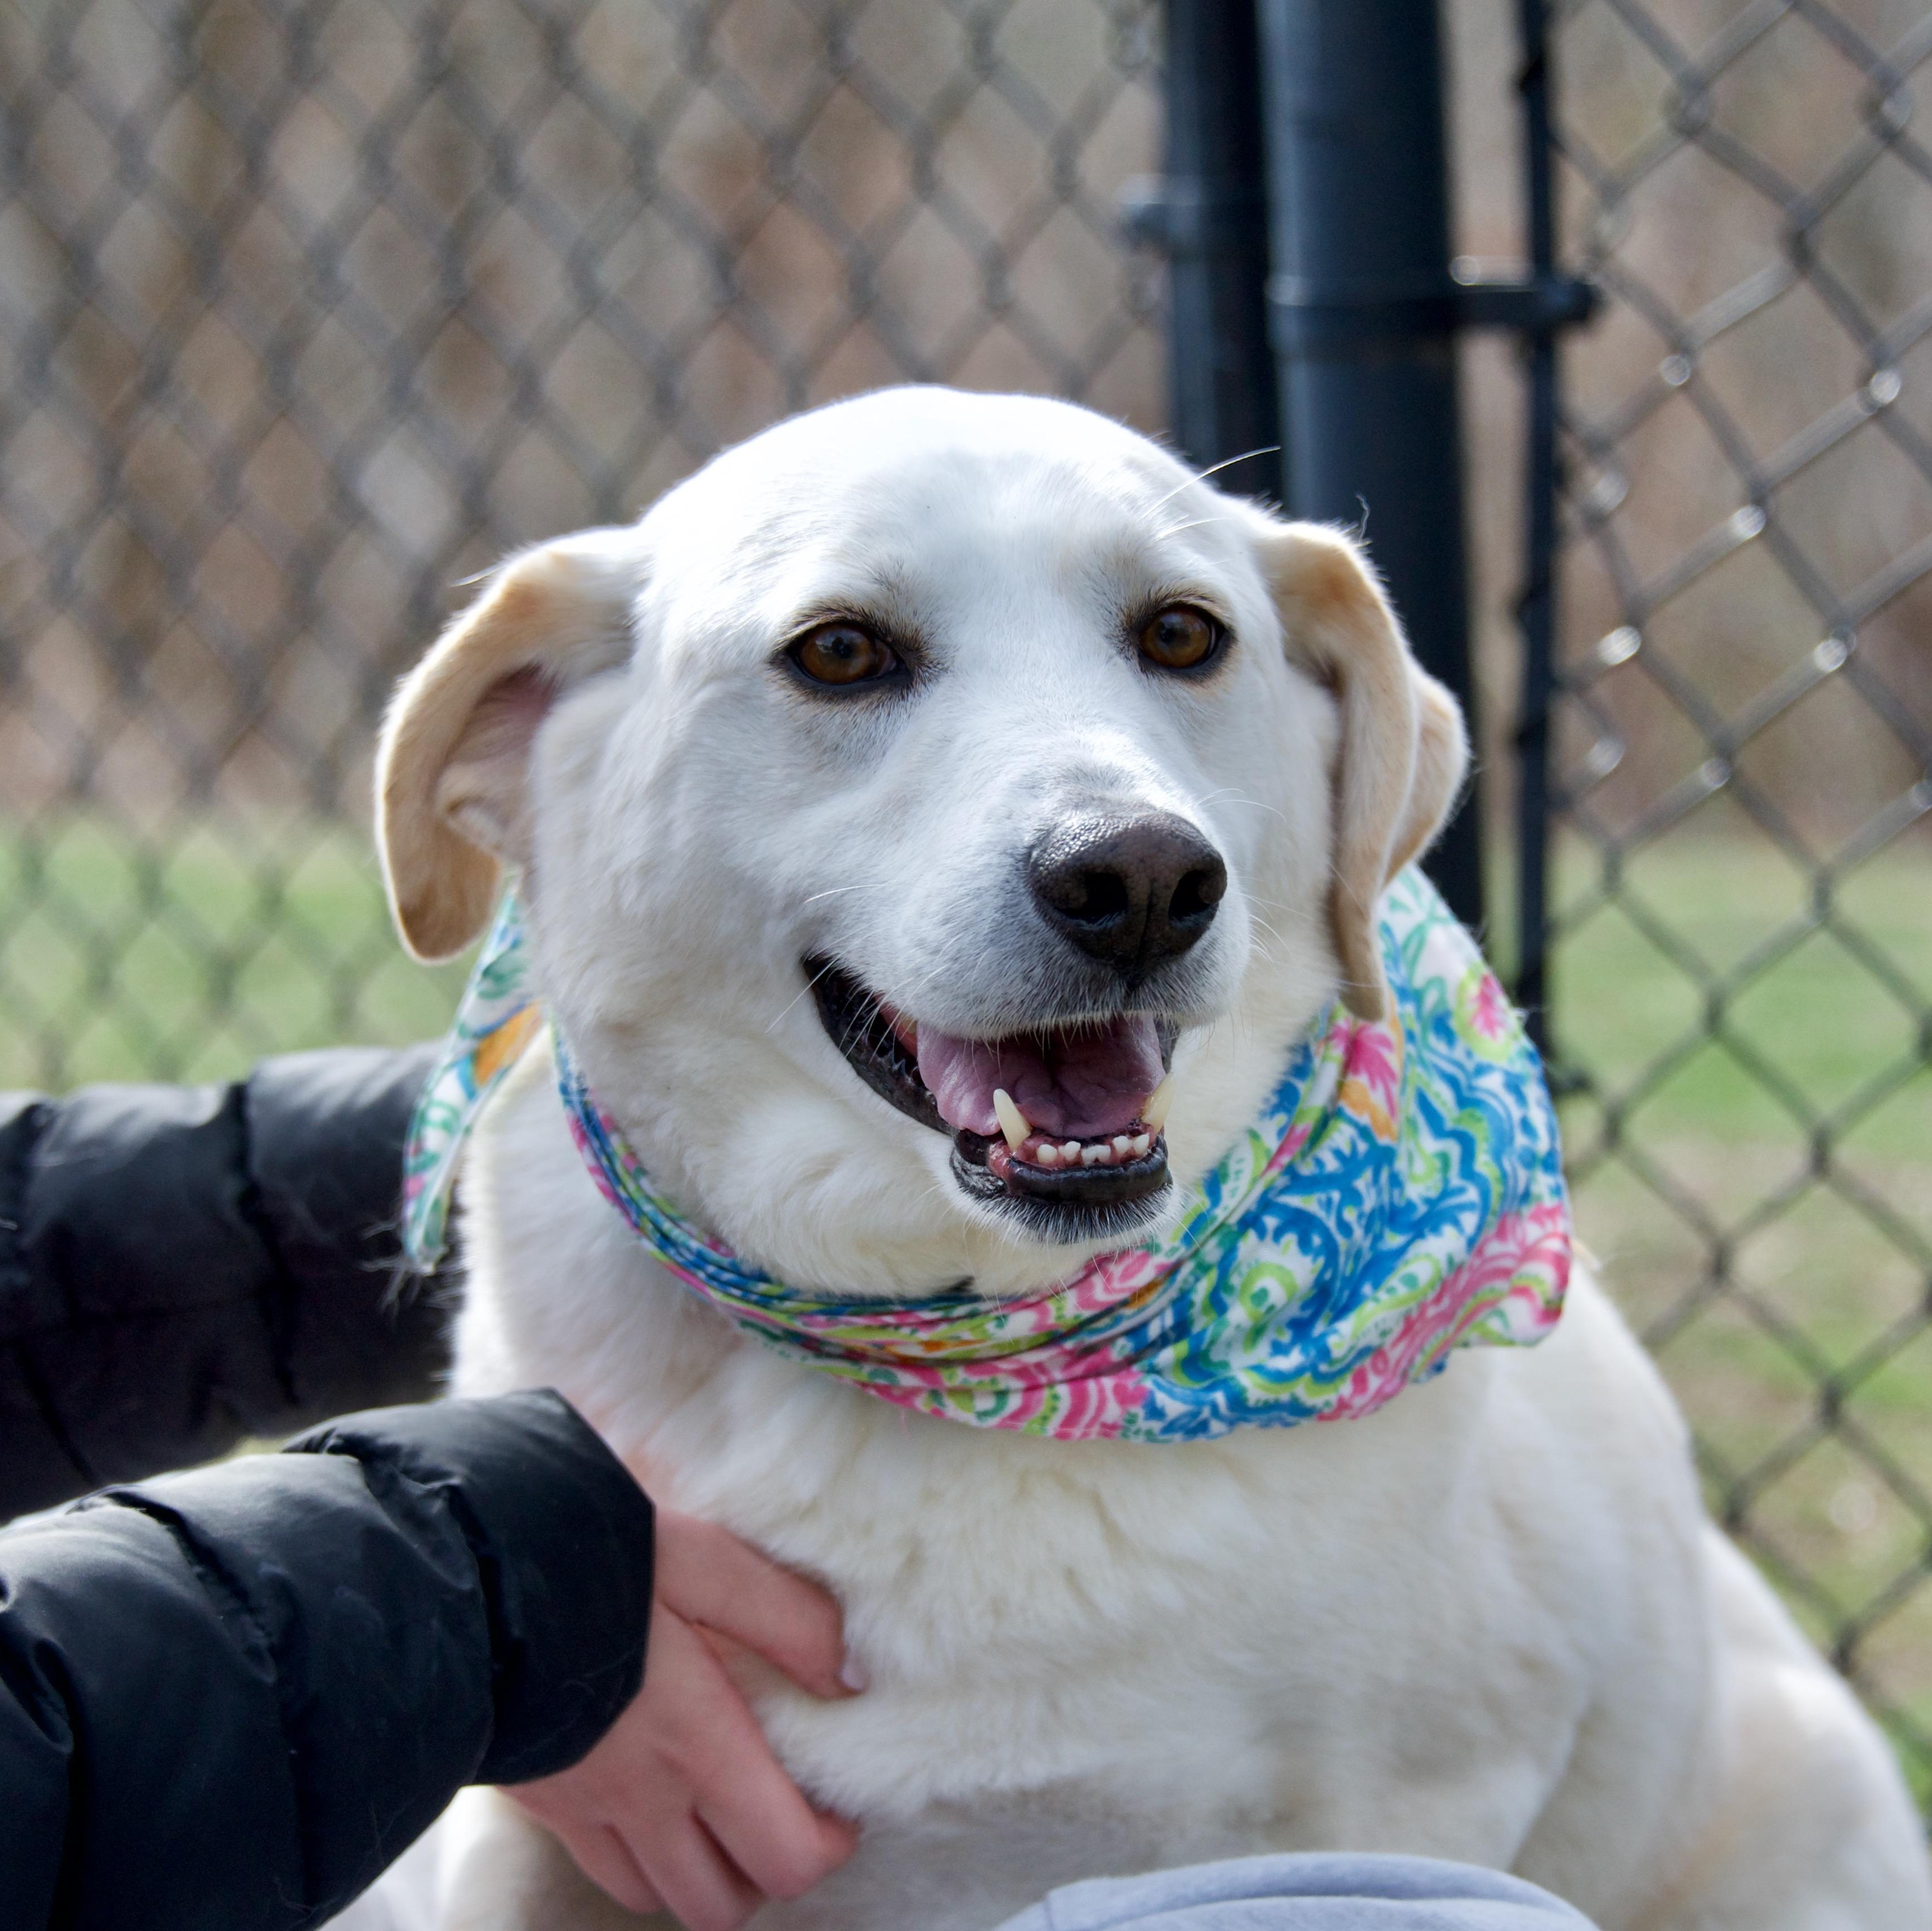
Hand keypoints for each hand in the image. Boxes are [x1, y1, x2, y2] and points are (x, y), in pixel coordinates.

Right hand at [508, 1508, 862, 1929]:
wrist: (459, 1577)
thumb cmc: (592, 1559)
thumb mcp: (707, 1559)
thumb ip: (789, 1618)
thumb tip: (849, 1677)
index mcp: (695, 1747)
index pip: (785, 1859)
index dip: (827, 1843)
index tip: (835, 1802)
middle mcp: (642, 1799)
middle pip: (721, 1904)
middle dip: (764, 1871)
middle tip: (778, 1805)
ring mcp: (582, 1810)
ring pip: (656, 1895)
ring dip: (697, 1867)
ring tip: (716, 1801)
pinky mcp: (538, 1799)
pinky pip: (599, 1865)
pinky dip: (636, 1853)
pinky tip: (647, 1788)